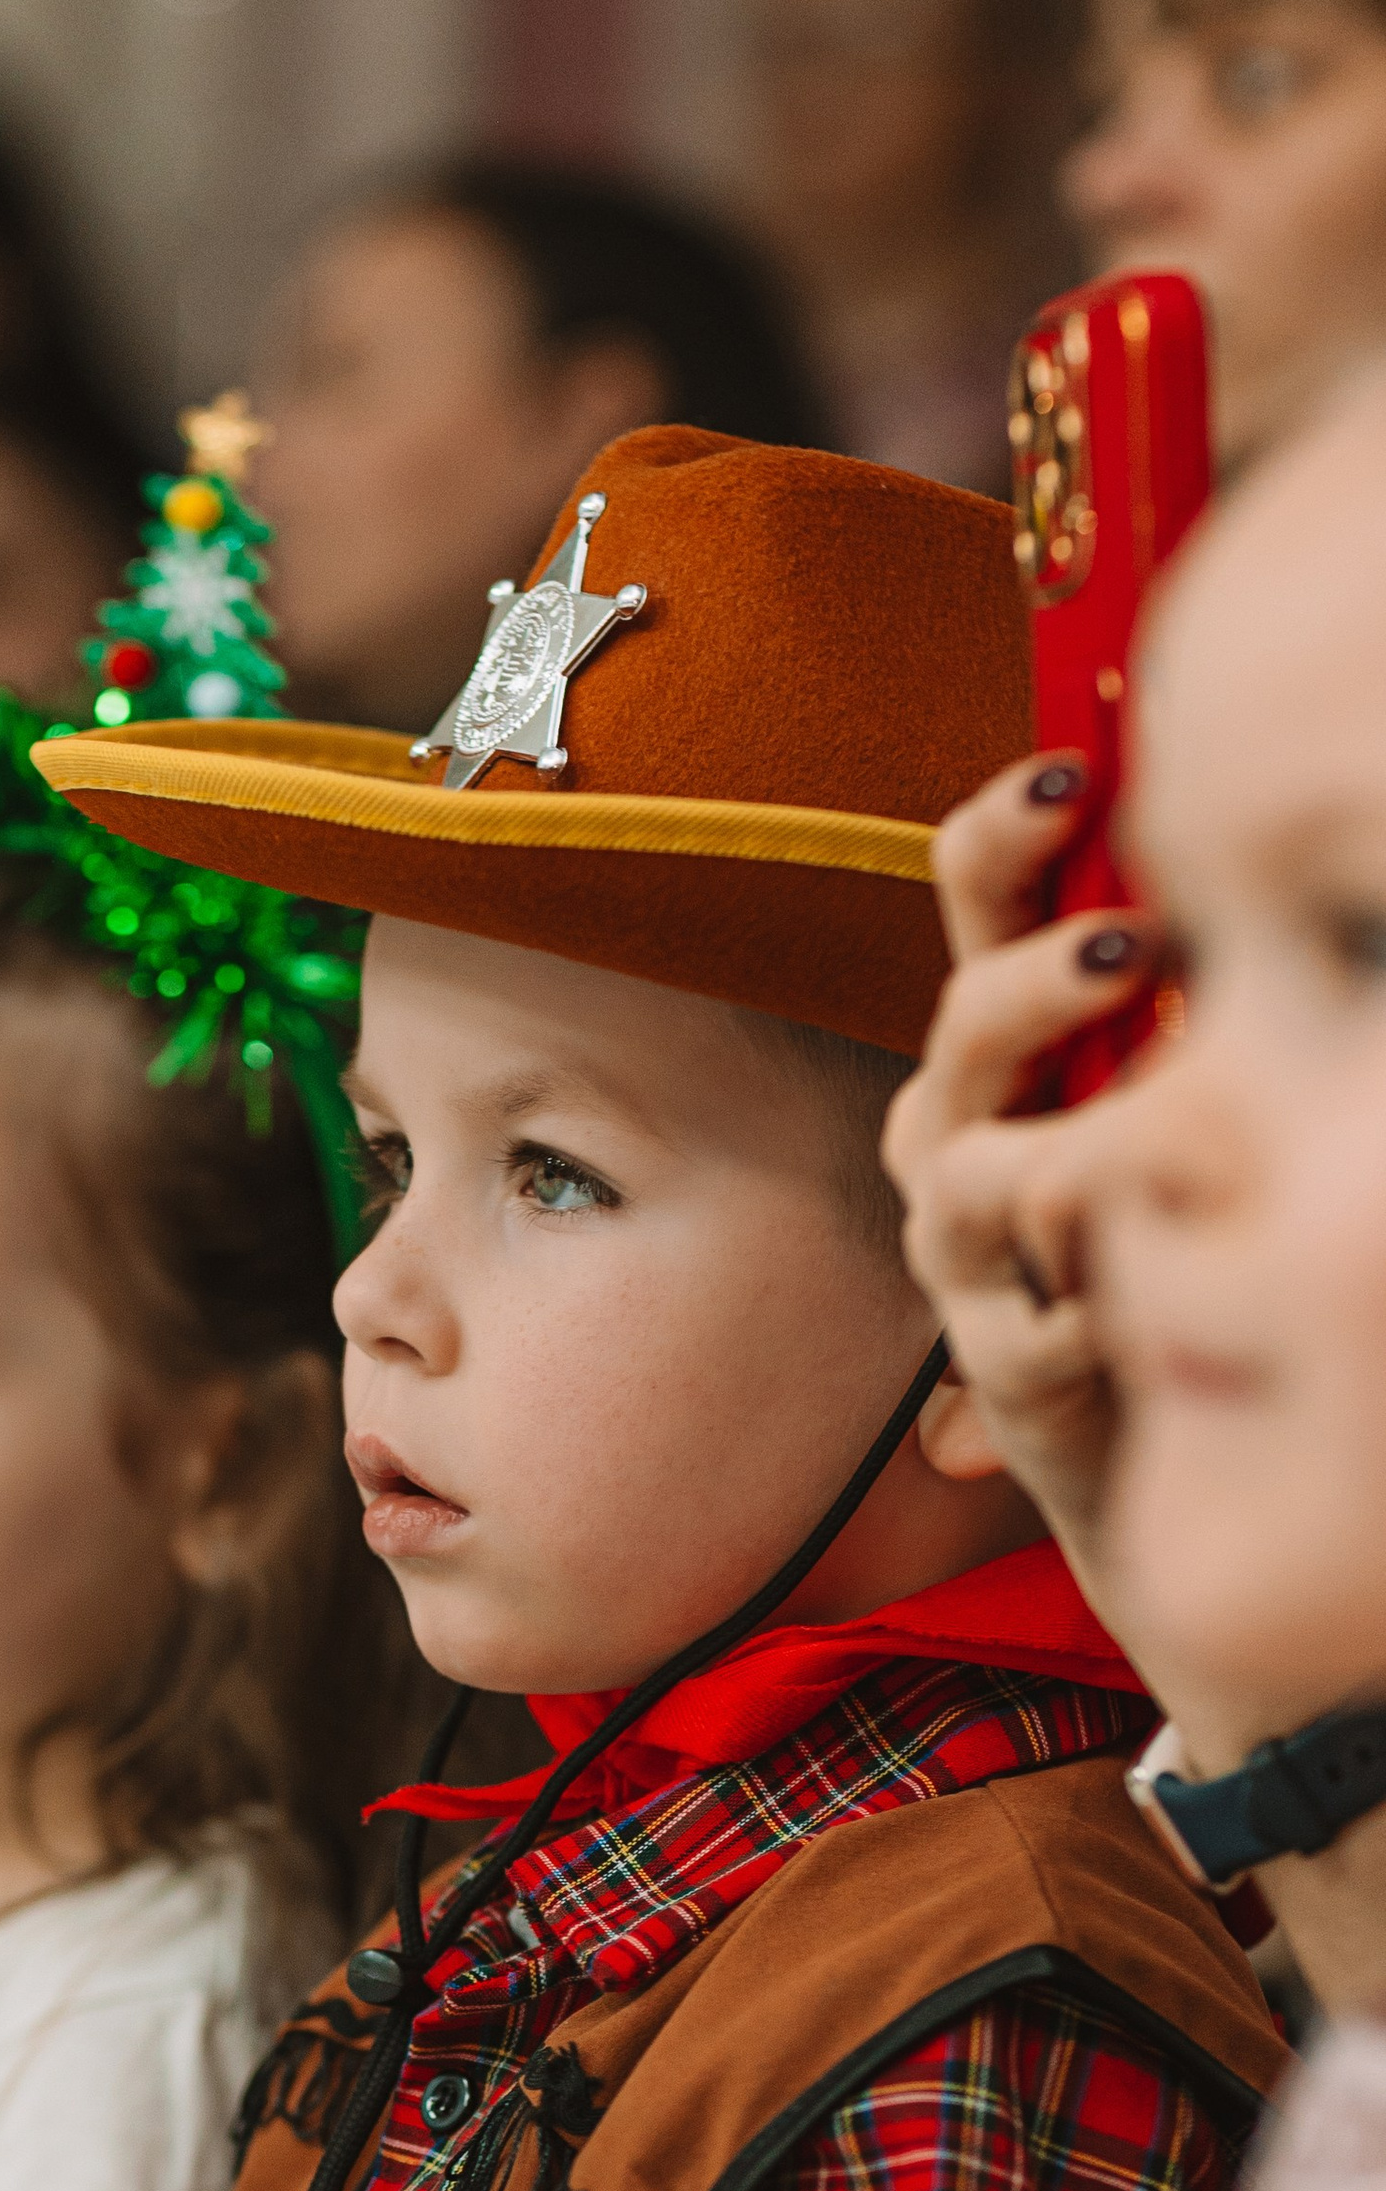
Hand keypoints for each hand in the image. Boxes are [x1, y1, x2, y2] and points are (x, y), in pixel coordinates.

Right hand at [884, 755, 1159, 1592]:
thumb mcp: (1207, 1058)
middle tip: (1128, 948)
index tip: (1075, 773)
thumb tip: (1231, 798)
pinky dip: (1097, 1301)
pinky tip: (1160, 1285)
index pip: (978, 896)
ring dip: (1058, 1140)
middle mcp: (962, 1128)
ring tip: (1158, 1122)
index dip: (1007, 832)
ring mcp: (966, 1251)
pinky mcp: (1000, 1367)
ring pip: (960, 1175)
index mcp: (1011, 1032)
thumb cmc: (1198, 1211)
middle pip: (961, 1026)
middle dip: (1033, 980)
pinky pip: (1026, 1322)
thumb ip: (1200, 955)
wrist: (1174, 1417)